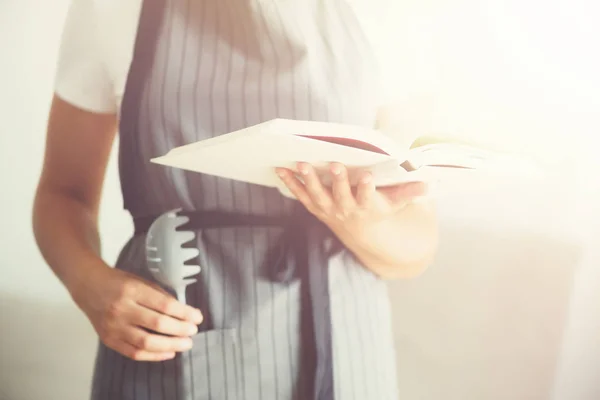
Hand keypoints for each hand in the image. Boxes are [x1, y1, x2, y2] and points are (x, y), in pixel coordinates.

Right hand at [72, 266, 202, 361]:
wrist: (88, 287)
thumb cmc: (119, 282)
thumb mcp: (141, 281)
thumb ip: (160, 296)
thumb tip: (185, 313)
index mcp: (132, 290)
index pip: (164, 304)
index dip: (184, 313)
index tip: (198, 317)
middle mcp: (121, 309)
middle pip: (157, 324)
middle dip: (180, 329)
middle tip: (193, 331)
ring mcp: (113, 326)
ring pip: (146, 342)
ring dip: (170, 345)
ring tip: (186, 344)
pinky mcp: (108, 340)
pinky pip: (133, 353)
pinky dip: (154, 356)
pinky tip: (169, 353)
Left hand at [276, 162, 426, 233]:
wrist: (362, 234)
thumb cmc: (380, 210)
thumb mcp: (397, 203)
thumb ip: (409, 193)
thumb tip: (428, 184)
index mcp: (368, 206)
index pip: (369, 197)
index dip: (368, 189)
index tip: (368, 178)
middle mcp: (347, 209)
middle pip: (341, 195)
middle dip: (338, 181)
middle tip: (334, 166)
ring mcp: (329, 209)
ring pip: (318, 195)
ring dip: (308, 180)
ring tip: (301, 164)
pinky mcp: (317, 207)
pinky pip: (302, 196)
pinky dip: (291, 184)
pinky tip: (280, 170)